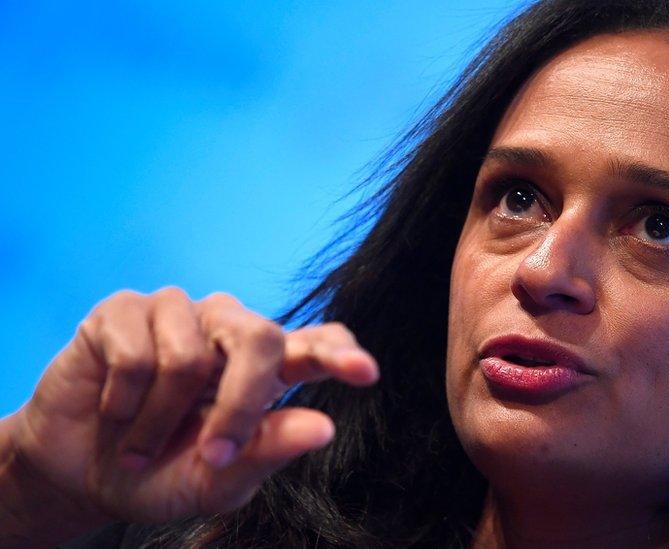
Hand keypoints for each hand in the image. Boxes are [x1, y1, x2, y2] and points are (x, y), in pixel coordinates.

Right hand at [0, 288, 377, 541]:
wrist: (80, 475)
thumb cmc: (160, 474)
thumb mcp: (217, 479)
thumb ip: (268, 450)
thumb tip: (324, 428)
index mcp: (266, 370)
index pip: (316, 345)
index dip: (339, 353)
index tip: (364, 372)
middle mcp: (230, 331)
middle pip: (261, 338)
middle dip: (241, 401)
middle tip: (214, 454)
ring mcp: (178, 314)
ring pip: (189, 355)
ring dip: (160, 420)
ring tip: (141, 442)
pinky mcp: (123, 311)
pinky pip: (135, 353)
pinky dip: (122, 401)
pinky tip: (114, 410)